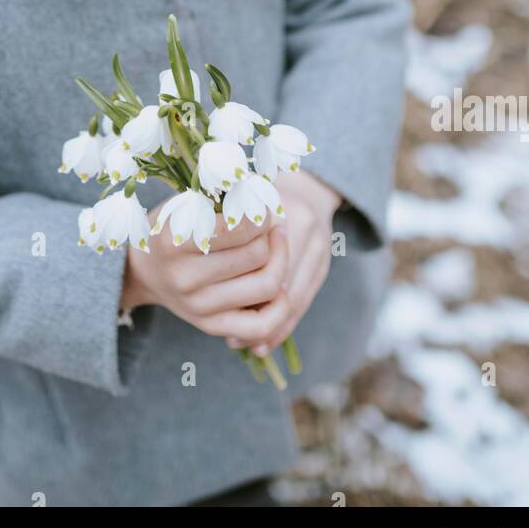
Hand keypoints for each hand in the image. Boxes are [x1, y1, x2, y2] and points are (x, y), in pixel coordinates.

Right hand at [120, 193, 290, 343]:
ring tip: (272, 247)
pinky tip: (278, 283)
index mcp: (175, 242)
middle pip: (257, 255)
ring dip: (278, 261)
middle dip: (269, 235)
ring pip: (266, 285)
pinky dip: (280, 305)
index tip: (260, 207)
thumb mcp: (187, 205)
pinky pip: (262, 326)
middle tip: (266, 225)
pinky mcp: (212, 326)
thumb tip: (267, 201)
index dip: (260, 214)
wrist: (147, 271)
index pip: (239, 227)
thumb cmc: (174, 228)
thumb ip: (222, 201)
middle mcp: (185, 278)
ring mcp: (199, 307)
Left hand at [224, 169, 342, 355]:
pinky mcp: (324, 264)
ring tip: (244, 343)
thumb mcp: (240, 200)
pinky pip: (304, 302)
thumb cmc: (257, 192)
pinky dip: (283, 324)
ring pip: (295, 300)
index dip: (238, 286)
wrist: (305, 184)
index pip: (261, 259)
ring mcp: (321, 248)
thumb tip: (204, 269)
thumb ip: (225, 228)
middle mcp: (307, 228)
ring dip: (270, 327)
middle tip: (230, 336)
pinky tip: (261, 341)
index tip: (213, 308)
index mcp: (281, 208)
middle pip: (282, 286)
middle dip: (256, 316)